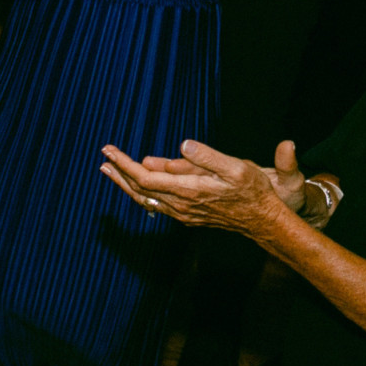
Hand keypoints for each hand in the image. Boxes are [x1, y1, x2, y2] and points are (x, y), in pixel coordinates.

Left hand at [100, 137, 297, 238]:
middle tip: (103, 156)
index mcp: (188, 190)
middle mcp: (180, 205)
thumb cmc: (252, 190)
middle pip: (139, 189)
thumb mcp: (236, 168)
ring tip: (109, 170)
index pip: (145, 177)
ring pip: (145, 199)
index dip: (125, 163)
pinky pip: (155, 205)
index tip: (110, 150)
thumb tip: (182, 145)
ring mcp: (182, 213)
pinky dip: (140, 194)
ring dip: (126, 184)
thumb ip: (207, 157)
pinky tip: (136, 188)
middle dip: (119, 172)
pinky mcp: (187, 216)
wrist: (263, 220)